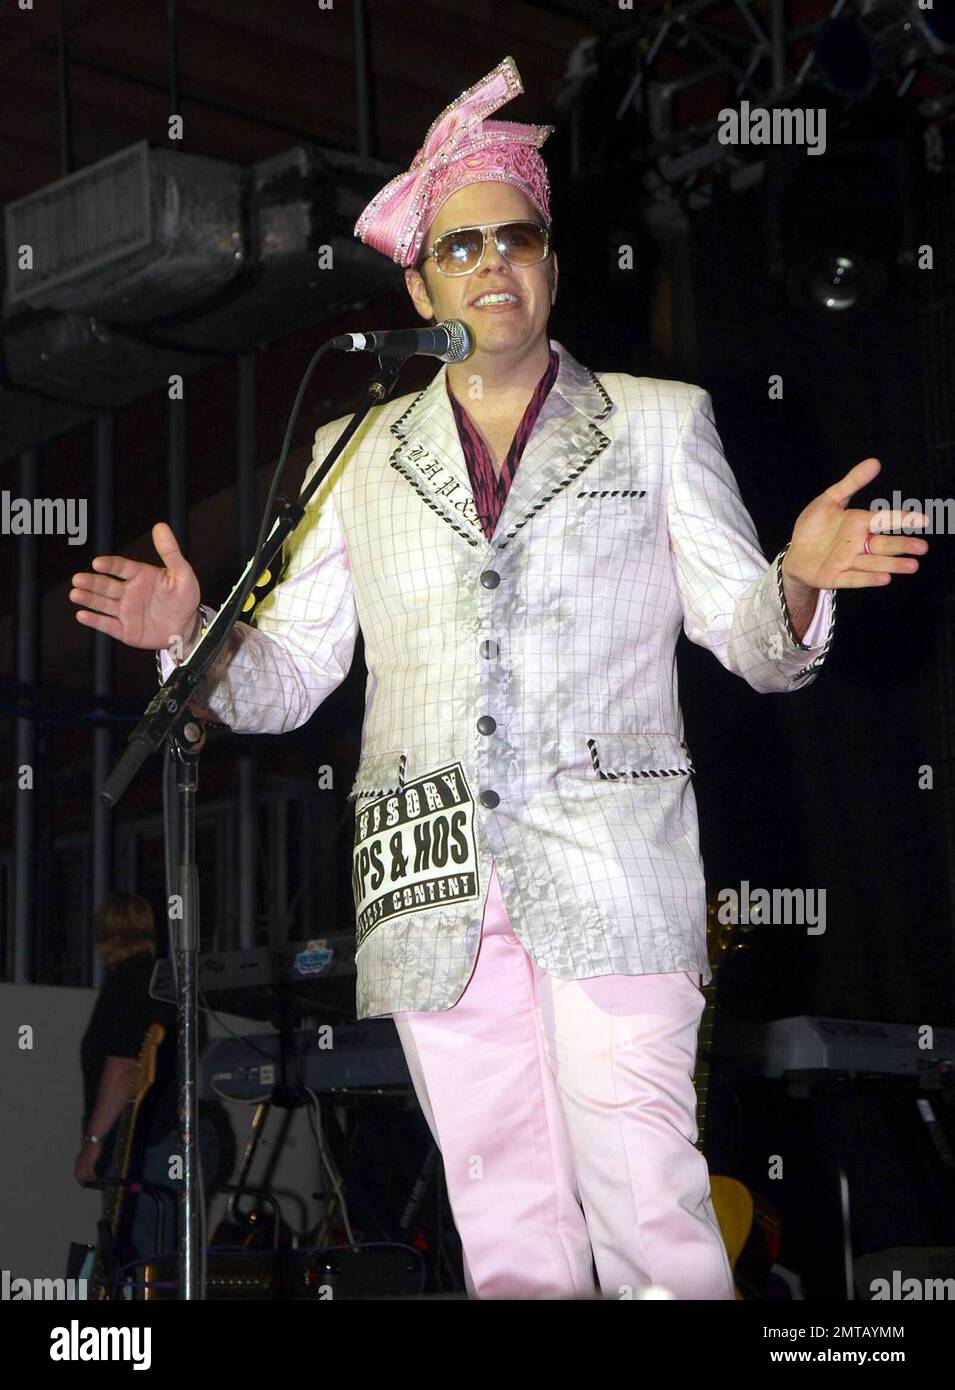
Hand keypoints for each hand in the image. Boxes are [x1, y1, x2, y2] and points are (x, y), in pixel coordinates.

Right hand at [70, 522, 200, 650]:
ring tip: (76, 594)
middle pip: (106, 585)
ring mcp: (125, 611)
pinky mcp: (125, 630)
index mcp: (140, 576)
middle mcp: (128, 592)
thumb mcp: (182, 573)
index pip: (121, 567)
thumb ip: (170, 552)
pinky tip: (82, 615)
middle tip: (78, 579)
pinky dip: (95, 621)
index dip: (109, 565)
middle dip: (91, 582)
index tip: (97, 563)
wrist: (188, 627)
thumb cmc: (185, 598)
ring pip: (102, 604)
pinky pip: (108, 625)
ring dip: (88, 598)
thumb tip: (161, 527)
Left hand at [74, 1140, 100, 1184]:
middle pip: (79, 1176)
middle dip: (83, 1181)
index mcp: (78, 1160)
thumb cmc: (92, 1144)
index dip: (79, 1179)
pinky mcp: (90, 1162)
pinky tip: (96, 1178)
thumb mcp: (87, 1152)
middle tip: (88, 1185)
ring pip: (85, 1176)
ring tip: (94, 1181)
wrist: (94, 1139)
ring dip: (89, 1180)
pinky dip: (93, 1177)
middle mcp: (79, 1162)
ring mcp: (84, 1163)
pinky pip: (90, 1173)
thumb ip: (86, 1158)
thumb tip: (90, 1164)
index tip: (83, 1183)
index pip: (76, 1173)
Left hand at [783, 458, 928, 590]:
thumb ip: (851, 483)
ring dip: (892, 564)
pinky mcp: (835, 577)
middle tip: (922, 547)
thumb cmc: (815, 526)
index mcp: (859, 523)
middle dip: (902, 545)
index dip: (902, 519)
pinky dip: (868, 578)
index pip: (883, 520)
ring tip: (912, 566)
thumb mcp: (829, 500)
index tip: (924, 519)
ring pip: (873, 563)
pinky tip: (885, 579)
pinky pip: (853, 579)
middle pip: (883, 544)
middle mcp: (857, 544)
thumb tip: (875, 462)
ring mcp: (847, 562)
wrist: (795, 552)